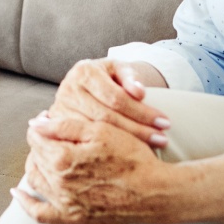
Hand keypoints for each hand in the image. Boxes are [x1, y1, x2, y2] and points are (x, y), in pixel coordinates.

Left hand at [13, 114, 172, 223]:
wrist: (154, 192)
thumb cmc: (131, 157)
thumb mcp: (101, 131)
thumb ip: (65, 126)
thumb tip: (35, 123)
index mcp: (63, 158)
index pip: (36, 136)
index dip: (42, 124)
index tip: (49, 118)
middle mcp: (58, 183)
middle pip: (35, 156)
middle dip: (40, 142)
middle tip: (50, 133)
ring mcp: (64, 202)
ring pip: (35, 179)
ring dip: (35, 163)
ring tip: (44, 153)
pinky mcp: (71, 218)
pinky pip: (39, 214)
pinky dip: (25, 203)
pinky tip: (18, 194)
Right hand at [49, 59, 169, 146]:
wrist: (86, 85)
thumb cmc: (108, 77)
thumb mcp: (119, 70)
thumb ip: (130, 77)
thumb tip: (139, 92)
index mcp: (84, 72)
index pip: (116, 98)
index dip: (142, 111)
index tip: (165, 122)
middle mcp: (68, 90)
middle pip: (107, 117)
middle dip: (138, 129)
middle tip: (162, 139)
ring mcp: (60, 111)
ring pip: (96, 133)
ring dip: (127, 142)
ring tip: (152, 146)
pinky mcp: (59, 128)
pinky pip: (86, 143)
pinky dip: (108, 149)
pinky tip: (128, 154)